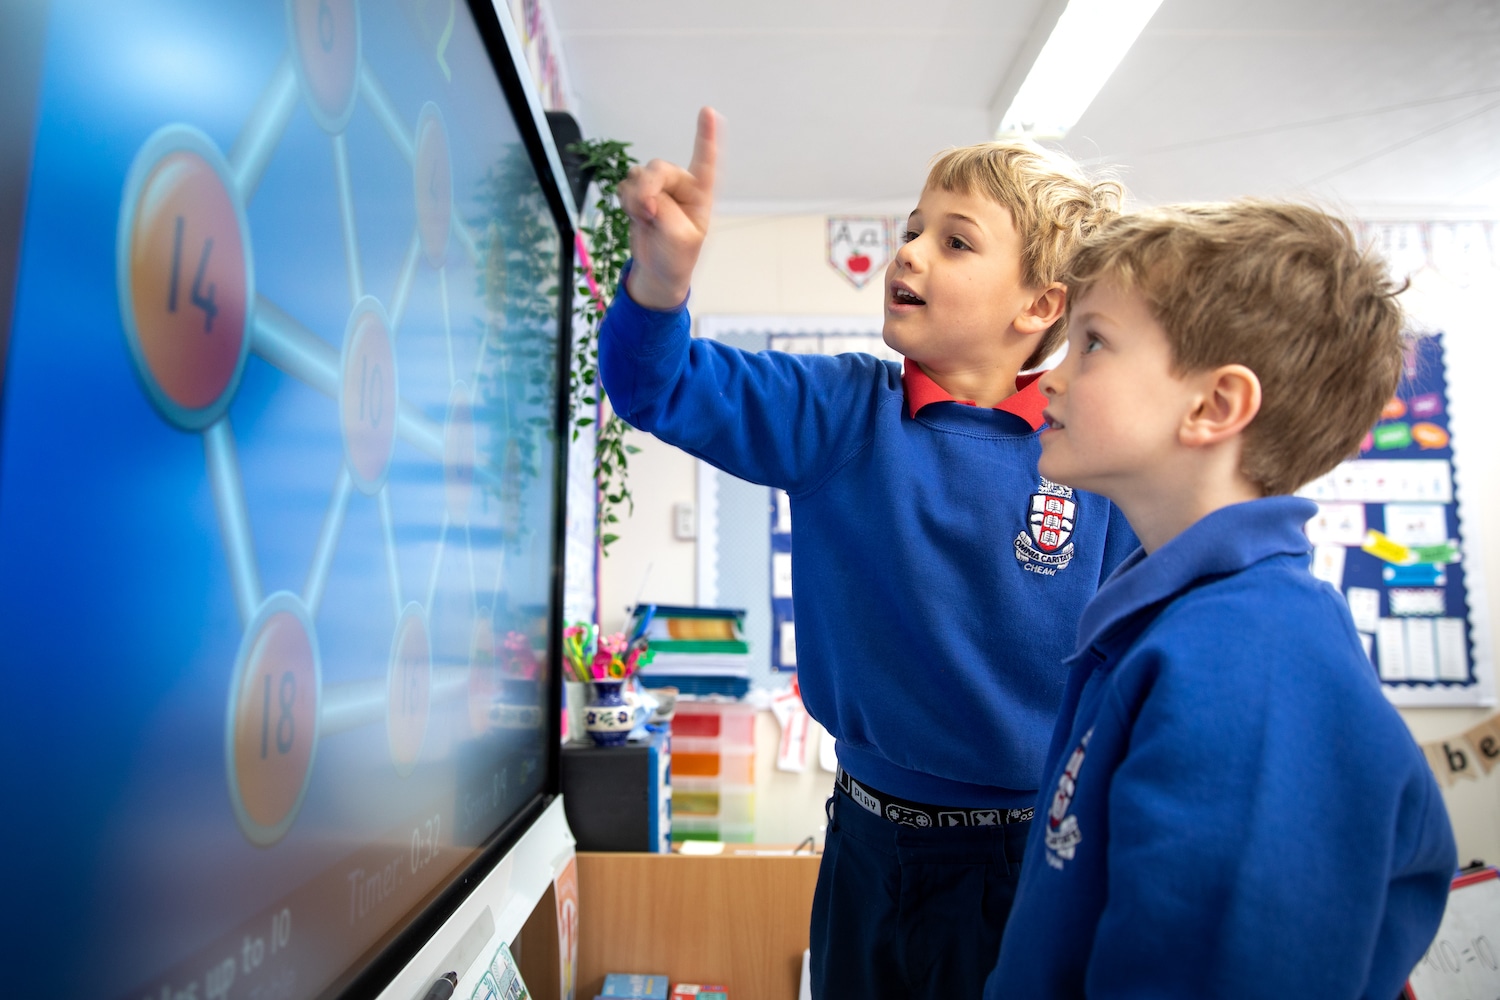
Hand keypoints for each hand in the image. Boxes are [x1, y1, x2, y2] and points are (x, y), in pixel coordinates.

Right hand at [619, 106, 717, 309]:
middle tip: (647, 212)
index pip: (706, 161)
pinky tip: (636, 216)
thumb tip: (645, 197)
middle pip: (658, 168)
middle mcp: (680, 186)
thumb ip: (664, 211)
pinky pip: (625, 185)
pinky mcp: (640, 195)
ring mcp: (659, 189)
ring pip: (638, 176)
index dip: (707, 136)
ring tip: (645, 220)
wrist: (656, 272)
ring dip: (635, 198)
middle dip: (647, 188)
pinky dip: (626, 201)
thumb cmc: (676, 258)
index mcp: (700, 194)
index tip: (708, 111)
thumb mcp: (679, 238)